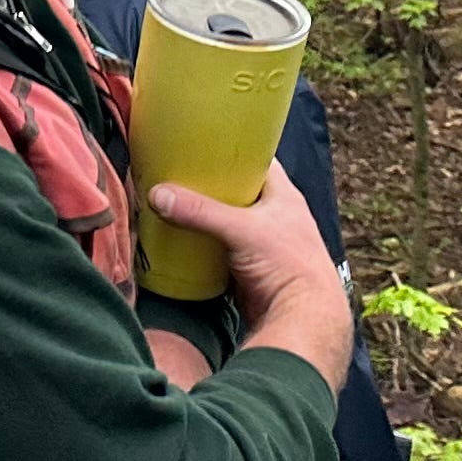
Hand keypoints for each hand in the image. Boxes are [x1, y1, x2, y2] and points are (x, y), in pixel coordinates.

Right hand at [141, 161, 351, 388]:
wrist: (303, 318)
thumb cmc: (289, 267)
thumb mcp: (241, 230)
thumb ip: (199, 212)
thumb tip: (158, 195)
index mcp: (283, 196)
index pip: (257, 160)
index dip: (232, 149)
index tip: (202, 142)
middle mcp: (276, 216)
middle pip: (237, 190)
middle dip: (209, 185)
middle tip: (177, 174)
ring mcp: (263, 243)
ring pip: (227, 220)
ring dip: (204, 216)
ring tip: (173, 204)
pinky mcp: (250, 267)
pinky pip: (221, 247)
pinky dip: (204, 243)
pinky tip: (182, 239)